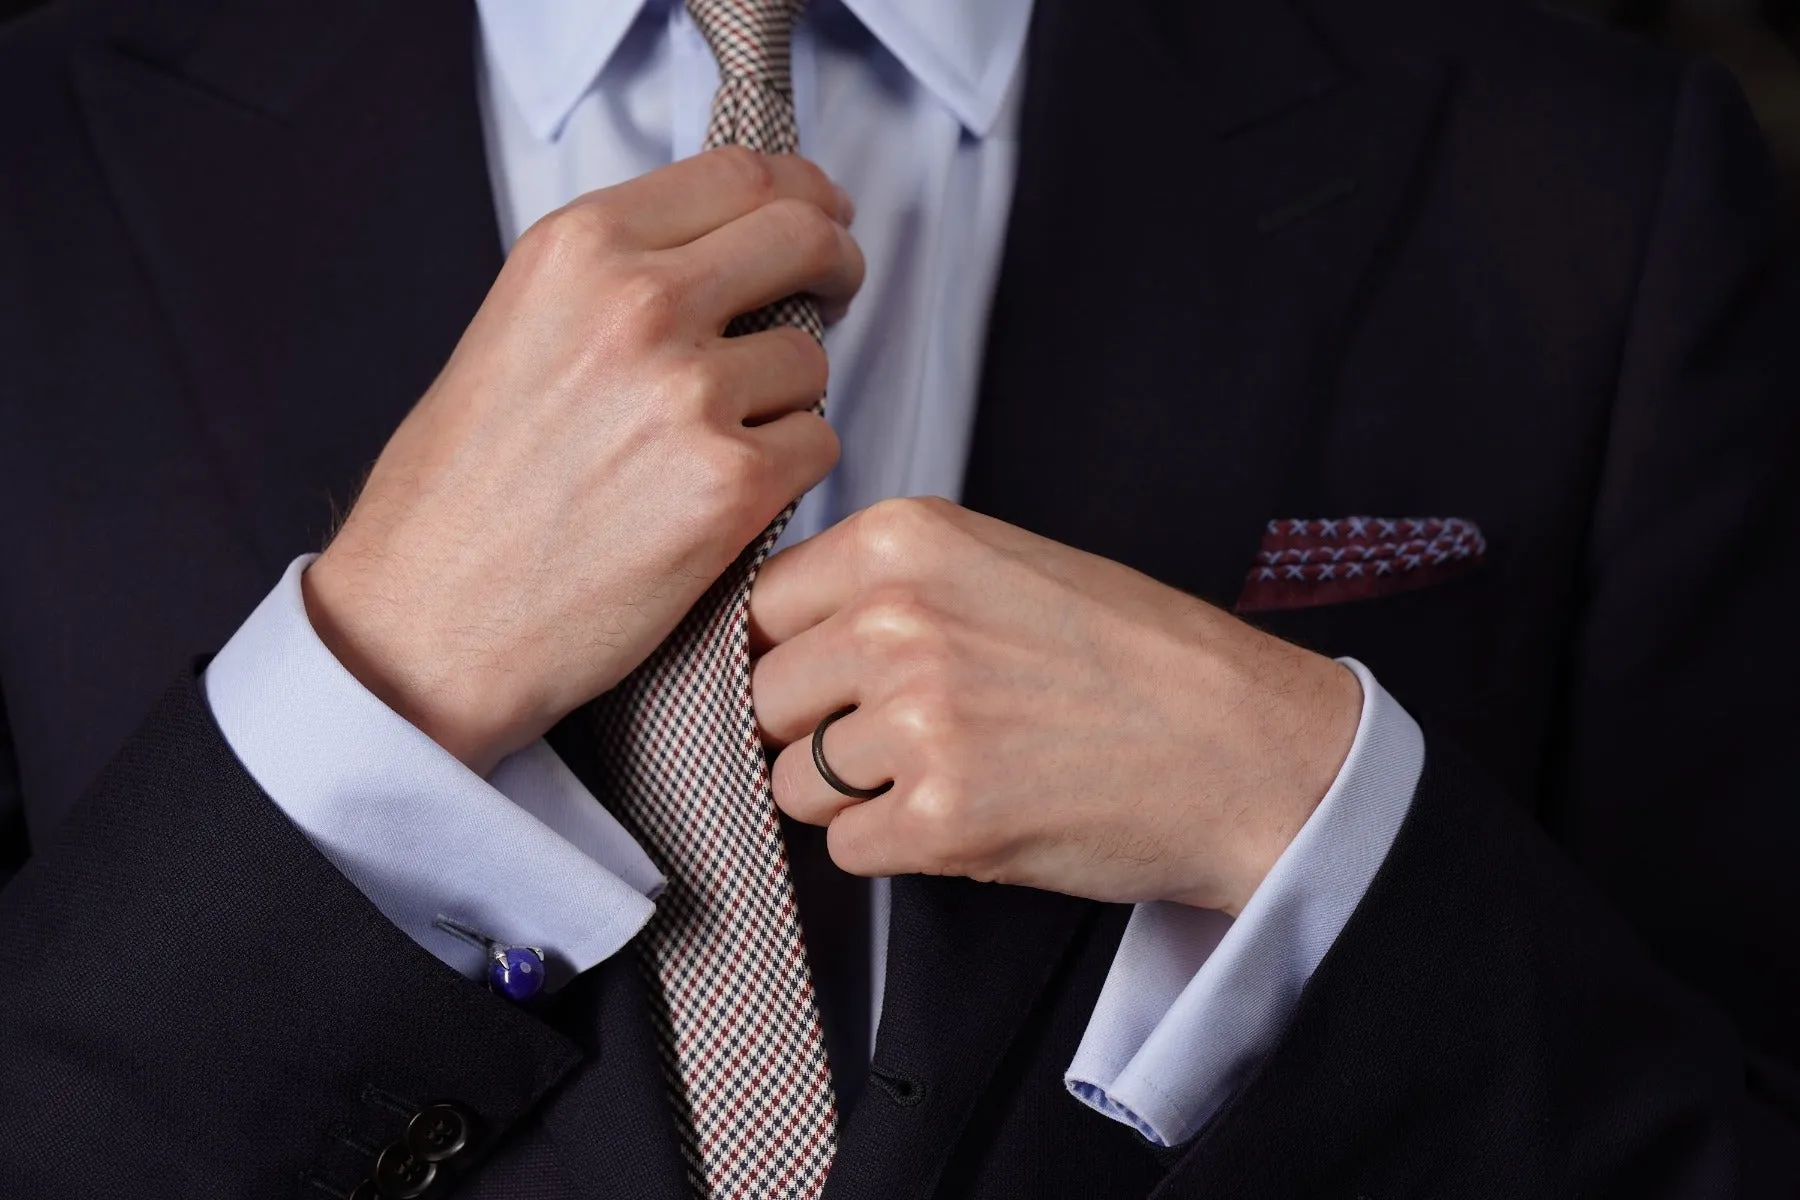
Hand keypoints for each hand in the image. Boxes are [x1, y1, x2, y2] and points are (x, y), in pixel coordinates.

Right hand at [304, 150, 864, 773]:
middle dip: (834, 261)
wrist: (427, 621)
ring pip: (809, 360)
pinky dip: (790, 472)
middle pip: (802, 237)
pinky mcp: (732, 485)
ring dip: (786, 397)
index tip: (820, 213)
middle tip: (836, 288)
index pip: (739, 176)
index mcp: (578, 249)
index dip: (800, 192)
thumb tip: (722, 253)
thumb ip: (616, 278)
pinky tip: (725, 498)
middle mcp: (638, 304)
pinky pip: (818, 446)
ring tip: (714, 443)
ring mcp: (690, 394)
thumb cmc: (457, 495)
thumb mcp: (517, 328)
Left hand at [748, 498, 1362, 915]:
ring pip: (790, 781)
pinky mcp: (941, 817)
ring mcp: (918, 718)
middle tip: (901, 736)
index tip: (828, 678)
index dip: (791, 653)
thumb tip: (779, 632)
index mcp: (907, 539)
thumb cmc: (1137, 659)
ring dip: (850, 795)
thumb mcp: (1004, 563)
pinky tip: (966, 817)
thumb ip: (888, 584)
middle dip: (814, 729)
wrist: (1246, 745)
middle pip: (764, 696)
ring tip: (944, 774)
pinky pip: (846, 849)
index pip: (760, 604)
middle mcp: (899, 618)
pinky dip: (894, 848)